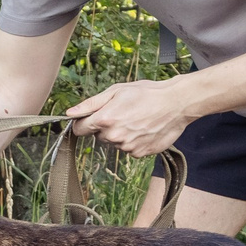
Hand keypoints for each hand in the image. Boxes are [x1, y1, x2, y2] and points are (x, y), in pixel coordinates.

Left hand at [66, 78, 196, 157]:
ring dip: (120, 134)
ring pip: (115, 143)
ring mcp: (127, 147)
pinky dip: (134, 141)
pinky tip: (144, 128)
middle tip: (122, 112)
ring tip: (136, 119)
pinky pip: (129, 149)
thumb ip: (90, 104)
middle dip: (105, 126)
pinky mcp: (140, 154)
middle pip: (98, 136)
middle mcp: (114, 137)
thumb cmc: (146, 93)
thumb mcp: (116, 91)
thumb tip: (69, 113)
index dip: (83, 122)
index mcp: (105, 119)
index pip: (80, 129)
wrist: (176, 103)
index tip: (91, 117)